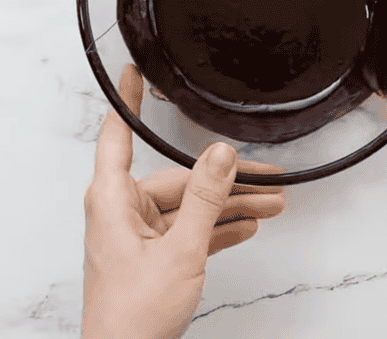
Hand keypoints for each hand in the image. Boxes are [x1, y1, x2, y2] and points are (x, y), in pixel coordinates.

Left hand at [82, 64, 287, 338]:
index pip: (119, 135)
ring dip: (229, 206)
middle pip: (177, 178)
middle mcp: (122, 211)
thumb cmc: (133, 316)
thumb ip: (204, 199)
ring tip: (273, 203)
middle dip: (226, 179)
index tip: (134, 71)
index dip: (128, 100)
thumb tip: (220, 154)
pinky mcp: (153, 257)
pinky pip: (188, 231)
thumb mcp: (180, 250)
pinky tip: (248, 225)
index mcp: (113, 199)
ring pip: (189, 207)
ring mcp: (138, 235)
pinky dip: (217, 229)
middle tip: (269, 176)